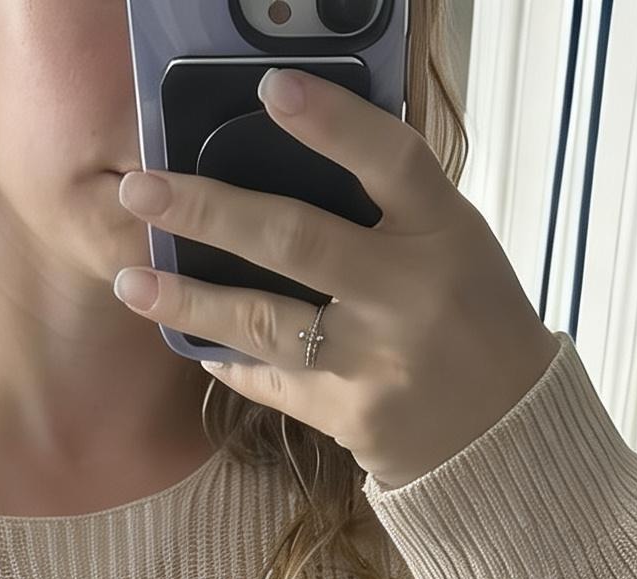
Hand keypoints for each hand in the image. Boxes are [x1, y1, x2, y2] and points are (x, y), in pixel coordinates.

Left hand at [113, 65, 559, 490]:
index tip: (272, 87)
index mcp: (444, 234)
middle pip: (296, 240)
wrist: (505, 434)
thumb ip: (393, 204)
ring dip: (188, 298)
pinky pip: (268, 380)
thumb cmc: (472, 319)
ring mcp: (373, 361)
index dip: (332, 121)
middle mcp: (407, 295)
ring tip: (132, 281)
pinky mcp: (346, 415)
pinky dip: (226, 358)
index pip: (391, 160)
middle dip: (208, 209)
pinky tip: (188, 338)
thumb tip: (295, 148)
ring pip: (264, 322)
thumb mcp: (454, 244)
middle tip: (140, 188)